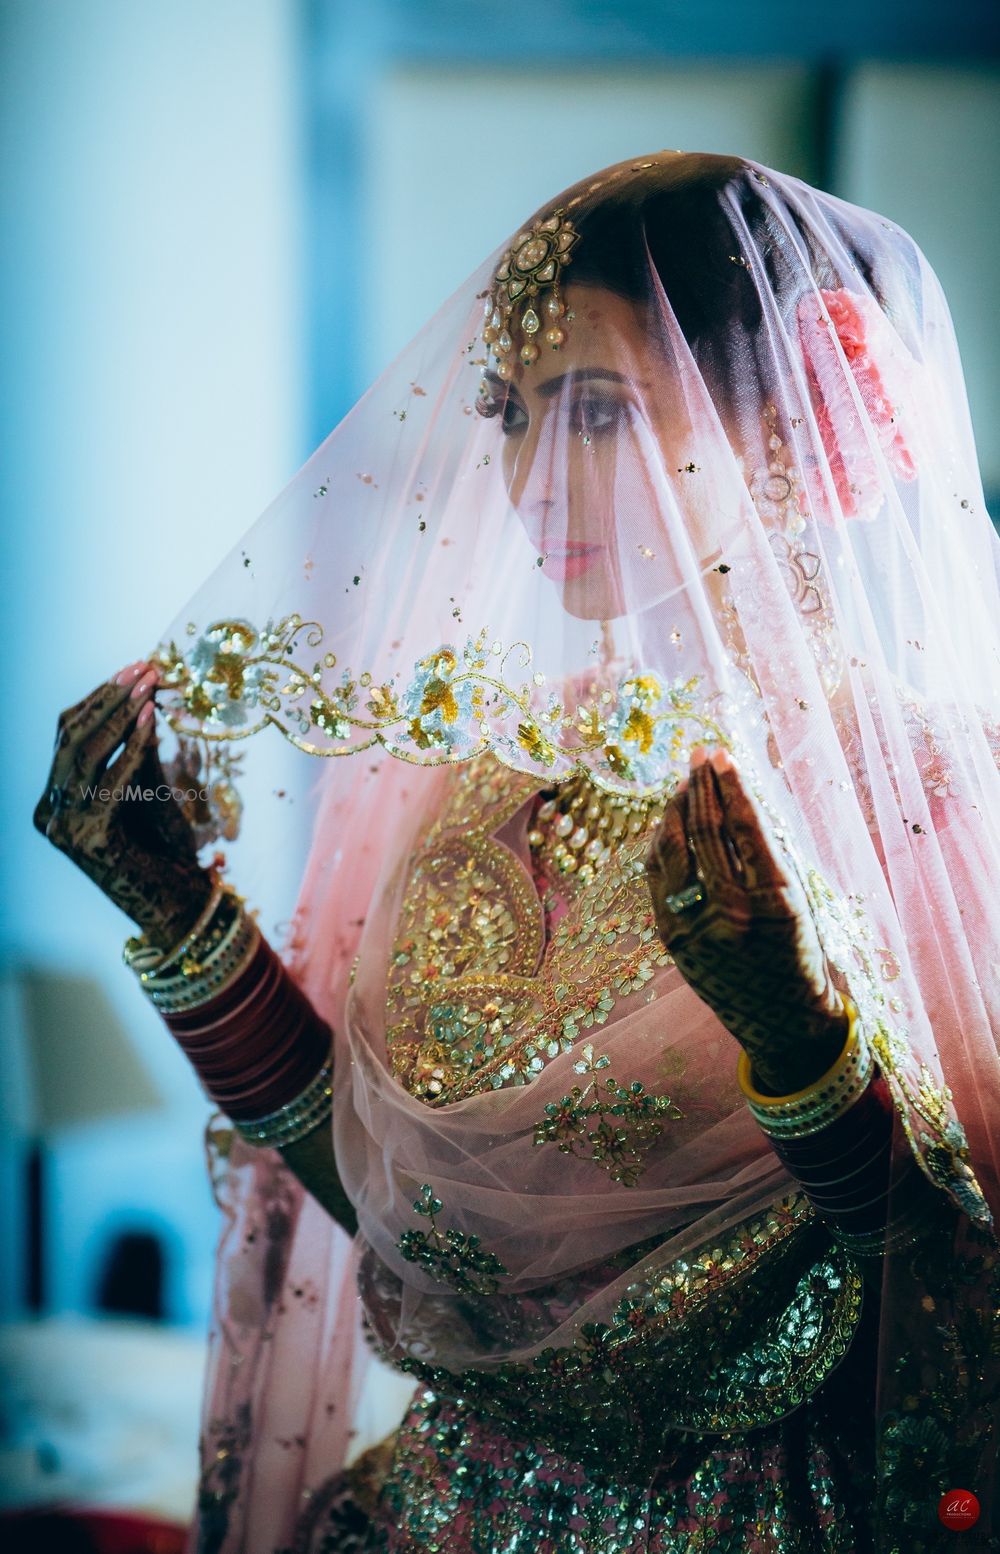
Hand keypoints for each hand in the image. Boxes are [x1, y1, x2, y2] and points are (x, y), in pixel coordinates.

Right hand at [34, 660, 213, 945]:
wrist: (174, 904)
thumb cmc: (163, 851)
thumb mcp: (144, 791)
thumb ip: (135, 753)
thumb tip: (143, 701)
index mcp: (53, 801)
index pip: (65, 735)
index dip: (97, 699)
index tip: (130, 670)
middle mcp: (49, 813)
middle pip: (71, 739)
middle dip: (108, 699)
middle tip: (142, 669)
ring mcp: (63, 828)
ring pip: (85, 754)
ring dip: (120, 715)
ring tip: (149, 687)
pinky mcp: (89, 839)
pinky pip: (110, 782)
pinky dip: (131, 748)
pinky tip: (152, 723)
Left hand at [645, 747, 848, 1095]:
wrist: (782, 1021)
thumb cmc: (800, 950)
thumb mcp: (799, 899)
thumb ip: (767, 852)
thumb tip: (735, 793)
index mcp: (775, 903)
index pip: (746, 829)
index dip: (732, 786)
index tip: (723, 755)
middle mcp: (731, 915)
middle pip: (707, 832)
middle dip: (702, 786)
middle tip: (700, 754)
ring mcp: (694, 928)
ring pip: (675, 850)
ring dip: (677, 808)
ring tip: (685, 781)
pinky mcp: (671, 938)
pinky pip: (659, 877)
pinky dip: (663, 843)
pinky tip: (670, 820)